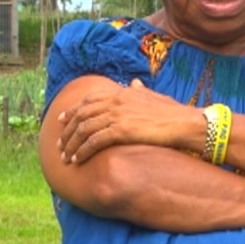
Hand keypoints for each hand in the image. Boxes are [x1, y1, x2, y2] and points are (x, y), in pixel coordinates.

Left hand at [57, 79, 194, 163]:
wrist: (184, 123)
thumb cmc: (173, 113)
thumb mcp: (154, 97)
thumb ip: (140, 91)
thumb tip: (135, 83)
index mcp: (122, 92)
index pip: (89, 99)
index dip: (72, 110)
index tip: (61, 120)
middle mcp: (116, 101)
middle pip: (82, 114)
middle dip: (67, 130)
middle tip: (59, 144)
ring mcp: (118, 115)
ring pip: (84, 129)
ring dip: (72, 144)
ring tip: (65, 157)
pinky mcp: (121, 130)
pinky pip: (94, 141)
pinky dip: (83, 151)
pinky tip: (78, 160)